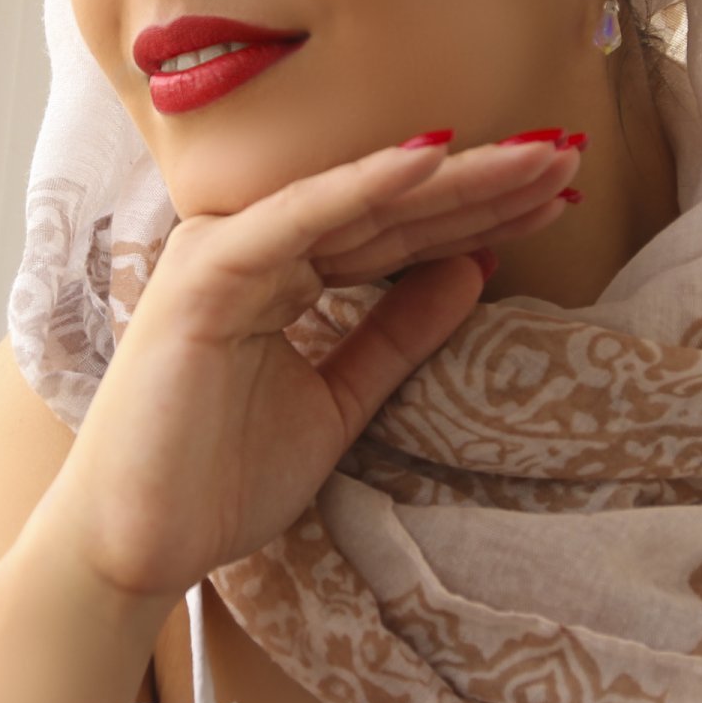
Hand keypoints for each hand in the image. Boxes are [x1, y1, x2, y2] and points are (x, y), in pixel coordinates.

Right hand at [10, 133, 580, 609]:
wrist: (135, 547)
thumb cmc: (216, 478)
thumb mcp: (339, 400)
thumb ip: (397, 334)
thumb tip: (473, 271)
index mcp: (281, 270)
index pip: (396, 233)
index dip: (476, 215)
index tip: (555, 198)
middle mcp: (254, 247)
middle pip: (388, 208)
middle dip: (481, 185)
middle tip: (566, 156)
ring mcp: (225, 253)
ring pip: (357, 204)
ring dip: (448, 177)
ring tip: (533, 154)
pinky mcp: (205, 276)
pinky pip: (298, 221)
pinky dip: (362, 186)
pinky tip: (430, 157)